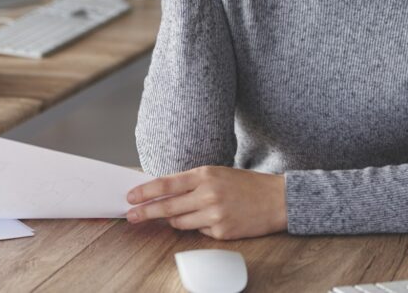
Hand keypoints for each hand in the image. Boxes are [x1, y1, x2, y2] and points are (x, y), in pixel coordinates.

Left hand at [125, 166, 286, 239]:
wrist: (277, 199)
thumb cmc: (246, 184)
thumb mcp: (217, 174)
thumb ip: (192, 183)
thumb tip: (163, 195)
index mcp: (205, 174)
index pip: (166, 184)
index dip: (145, 191)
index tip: (130, 197)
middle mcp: (208, 193)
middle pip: (167, 207)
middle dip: (146, 212)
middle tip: (130, 216)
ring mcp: (215, 214)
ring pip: (179, 223)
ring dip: (174, 221)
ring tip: (185, 214)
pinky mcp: (222, 231)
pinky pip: (199, 233)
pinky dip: (200, 227)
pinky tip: (214, 219)